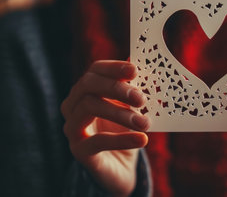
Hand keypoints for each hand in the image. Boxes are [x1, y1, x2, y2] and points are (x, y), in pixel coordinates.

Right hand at [61, 60, 149, 196]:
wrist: (121, 168)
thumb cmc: (126, 131)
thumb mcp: (134, 108)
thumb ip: (137, 89)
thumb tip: (146, 65)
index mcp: (88, 89)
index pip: (96, 70)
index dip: (114, 67)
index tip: (135, 70)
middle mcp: (74, 105)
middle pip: (88, 85)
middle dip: (116, 88)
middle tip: (141, 98)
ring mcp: (72, 127)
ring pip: (89, 107)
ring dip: (120, 113)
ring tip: (144, 123)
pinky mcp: (78, 150)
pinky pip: (97, 141)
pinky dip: (122, 139)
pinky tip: (142, 140)